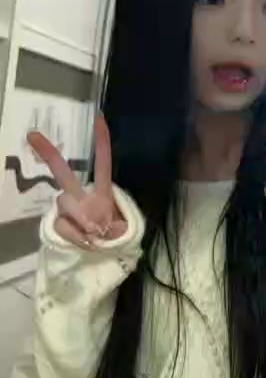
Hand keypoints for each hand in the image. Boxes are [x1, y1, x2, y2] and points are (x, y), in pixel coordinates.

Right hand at [27, 116, 126, 247]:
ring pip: (64, 202)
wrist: (103, 259)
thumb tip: (91, 228)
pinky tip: (87, 242)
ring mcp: (68, 210)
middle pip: (64, 173)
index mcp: (103, 193)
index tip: (99, 118)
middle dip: (49, 154)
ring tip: (95, 233)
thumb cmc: (115, 239)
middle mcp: (82, 196)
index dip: (102, 143)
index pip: (103, 164)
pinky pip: (62, 225)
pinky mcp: (59, 225)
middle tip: (32, 135)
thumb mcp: (122, 231)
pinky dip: (75, 235)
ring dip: (80, 216)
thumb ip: (110, 226)